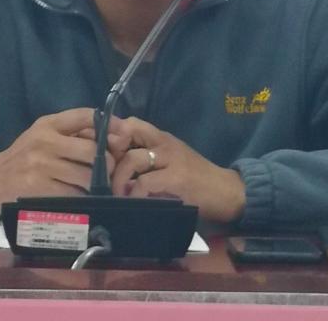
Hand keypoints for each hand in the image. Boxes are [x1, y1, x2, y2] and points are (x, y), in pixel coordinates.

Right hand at [0, 108, 130, 214]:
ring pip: (86, 177)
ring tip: (98, 189)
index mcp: (48, 125)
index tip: (124, 136)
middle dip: (107, 164)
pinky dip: (83, 200)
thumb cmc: (24, 156)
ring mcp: (41, 168)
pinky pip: (73, 197)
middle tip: (111, 173)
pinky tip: (83, 201)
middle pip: (93, 152)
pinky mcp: (39, 192)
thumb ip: (74, 132)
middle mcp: (45, 143)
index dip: (110, 125)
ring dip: (97, 186)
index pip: (86, 116)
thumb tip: (115, 134)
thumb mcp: (44, 134)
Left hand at [110, 117, 245, 223]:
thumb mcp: (171, 163)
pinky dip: (134, 193)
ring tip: (116, 194)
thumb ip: (149, 162)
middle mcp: (165, 143)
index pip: (131, 124)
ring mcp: (172, 159)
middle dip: (111, 153)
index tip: (100, 153)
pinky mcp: (177, 179)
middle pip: (129, 132)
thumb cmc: (196, 180)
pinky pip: (147, 182)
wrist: (226, 191)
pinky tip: (132, 202)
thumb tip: (116, 169)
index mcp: (162, 139)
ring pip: (133, 158)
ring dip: (119, 178)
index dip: (111, 134)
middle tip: (104, 176)